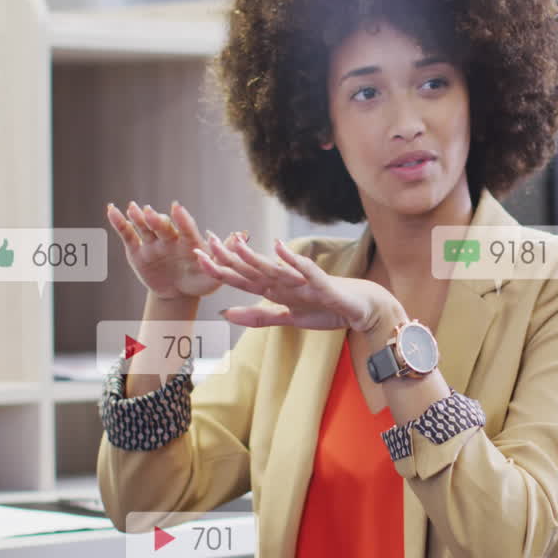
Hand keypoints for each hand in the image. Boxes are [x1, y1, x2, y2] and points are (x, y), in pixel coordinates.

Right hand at [107, 201, 221, 300]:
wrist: (178, 293)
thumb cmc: (200, 282)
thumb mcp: (215, 273)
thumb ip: (224, 254)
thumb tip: (244, 234)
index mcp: (189, 242)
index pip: (185, 229)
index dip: (181, 219)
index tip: (177, 207)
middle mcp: (170, 238)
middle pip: (163, 227)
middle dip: (156, 220)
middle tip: (149, 212)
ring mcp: (153, 243)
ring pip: (144, 227)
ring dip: (138, 217)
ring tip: (132, 208)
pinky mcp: (137, 250)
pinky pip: (127, 234)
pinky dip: (119, 222)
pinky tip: (111, 210)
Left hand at [195, 232, 399, 332]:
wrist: (359, 309)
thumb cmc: (325, 309)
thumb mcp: (287, 318)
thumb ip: (258, 317)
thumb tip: (225, 314)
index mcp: (274, 289)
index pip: (242, 278)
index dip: (220, 269)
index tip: (197, 255)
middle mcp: (285, 282)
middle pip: (253, 269)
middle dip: (230, 256)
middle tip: (207, 239)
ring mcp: (303, 282)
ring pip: (274, 268)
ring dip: (255, 257)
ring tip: (236, 243)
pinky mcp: (323, 285)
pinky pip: (306, 272)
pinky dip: (293, 261)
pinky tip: (280, 248)